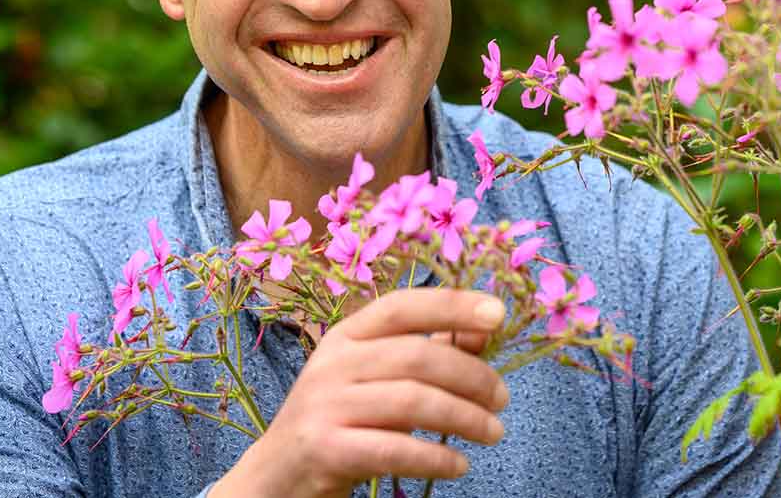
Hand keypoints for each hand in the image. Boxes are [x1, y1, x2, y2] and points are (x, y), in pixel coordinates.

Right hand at [210, 287, 510, 497]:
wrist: (277, 477)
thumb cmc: (339, 421)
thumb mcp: (375, 379)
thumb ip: (426, 352)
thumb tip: (484, 327)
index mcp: (346, 335)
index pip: (402, 306)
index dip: (451, 304)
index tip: (498, 314)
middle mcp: (333, 362)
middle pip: (416, 357)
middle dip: (472, 376)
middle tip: (503, 398)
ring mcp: (326, 405)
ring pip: (412, 401)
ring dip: (464, 417)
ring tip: (493, 432)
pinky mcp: (326, 448)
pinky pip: (394, 449)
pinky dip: (435, 457)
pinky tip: (459, 464)